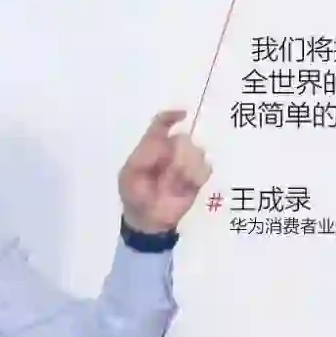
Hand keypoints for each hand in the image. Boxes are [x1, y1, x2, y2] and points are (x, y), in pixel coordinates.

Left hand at [118, 109, 212, 233]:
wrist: (147, 221)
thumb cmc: (135, 194)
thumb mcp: (130, 174)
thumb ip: (145, 154)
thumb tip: (170, 139)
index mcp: (152, 147)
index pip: (161, 124)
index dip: (171, 116)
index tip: (183, 115)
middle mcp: (171, 151)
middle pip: (182, 139)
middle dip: (177, 155)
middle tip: (167, 174)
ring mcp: (186, 164)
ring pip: (196, 152)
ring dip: (185, 167)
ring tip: (173, 184)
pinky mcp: (197, 179)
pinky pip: (205, 169)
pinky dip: (196, 176)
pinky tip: (186, 187)